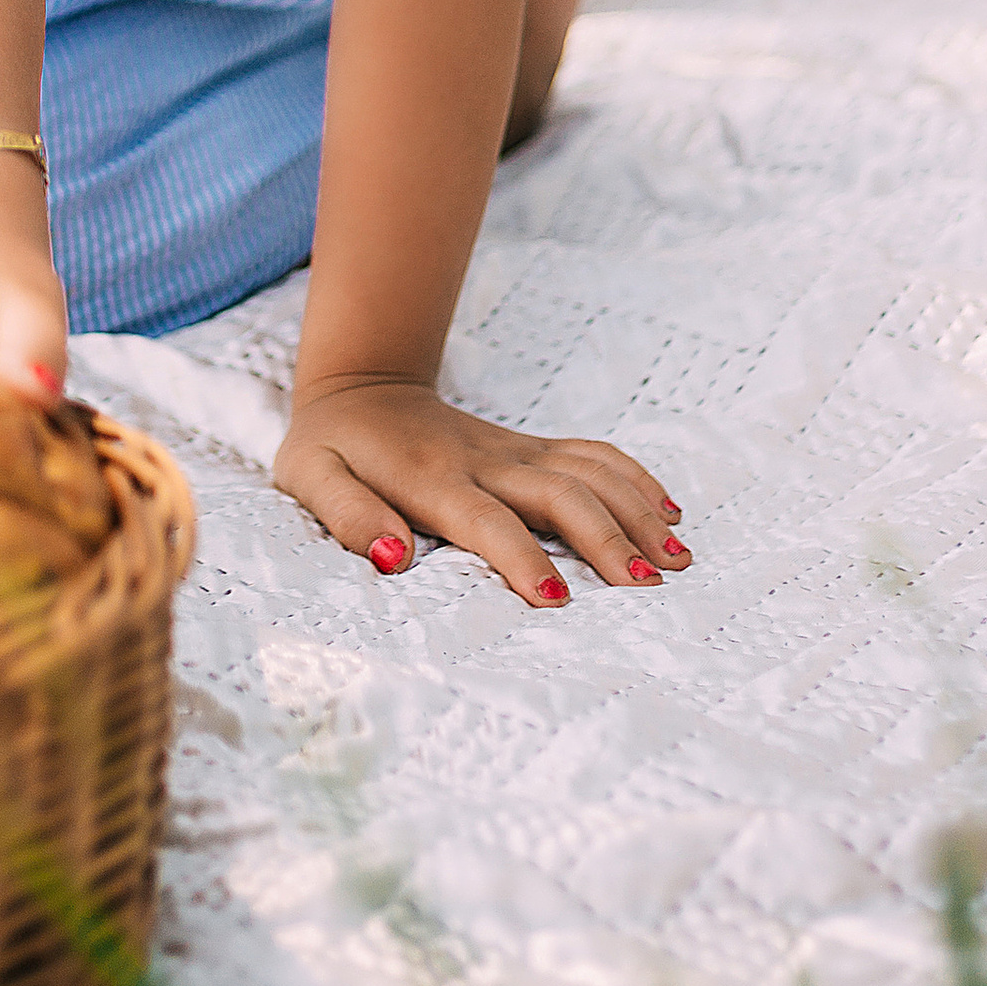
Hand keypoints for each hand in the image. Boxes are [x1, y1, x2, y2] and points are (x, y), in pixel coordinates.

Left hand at [275, 374, 688, 607]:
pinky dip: (633, 478)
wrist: (359, 384)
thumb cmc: (332, 445)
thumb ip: (348, 515)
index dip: (519, 559)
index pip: (486, 521)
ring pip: (586, 471)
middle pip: (557, 495)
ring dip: (634, 510)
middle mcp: (482, 462)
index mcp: (431, 479)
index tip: (555, 601)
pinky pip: (590, 454)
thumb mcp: (310, 478)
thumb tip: (392, 557)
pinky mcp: (528, 447)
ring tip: (676, 558)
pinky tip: (668, 510)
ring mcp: (512, 450)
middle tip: (649, 586)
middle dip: (606, 538)